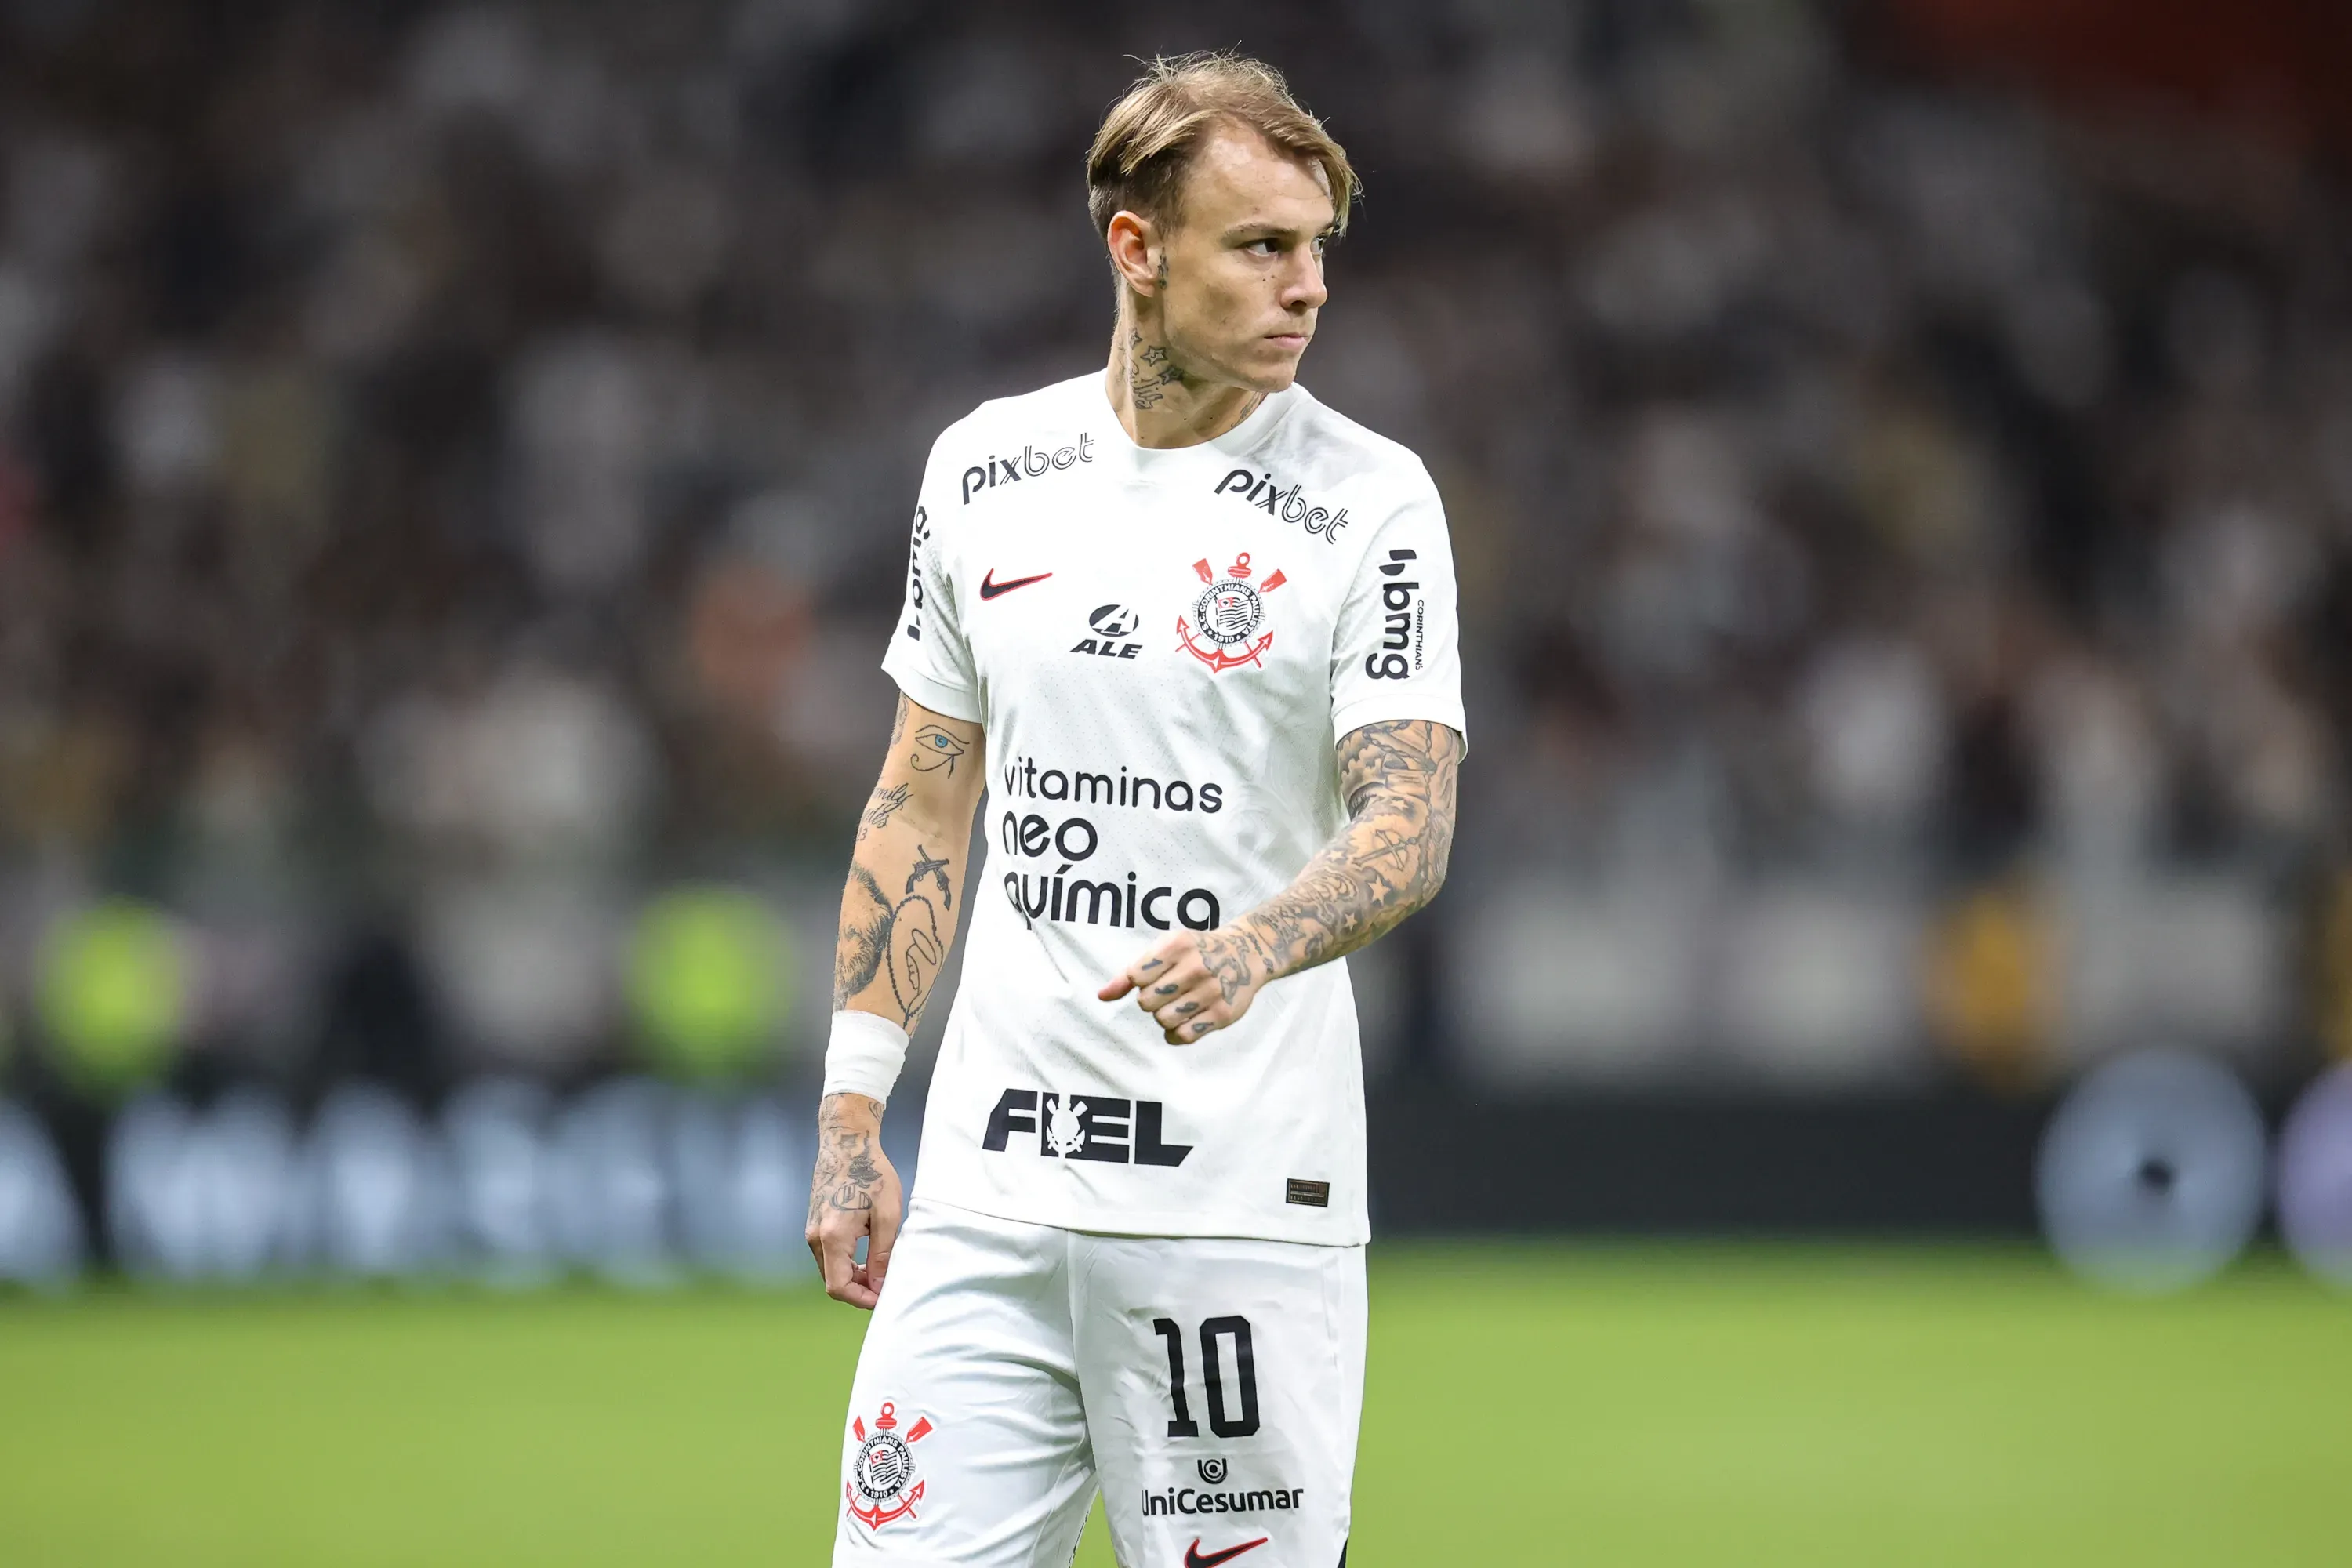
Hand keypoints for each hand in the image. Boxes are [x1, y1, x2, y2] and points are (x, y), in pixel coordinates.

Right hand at [805, 1094, 901, 1309]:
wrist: (846, 1142)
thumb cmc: (871, 1173)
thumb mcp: (888, 1214)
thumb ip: (883, 1254)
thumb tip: (879, 1287)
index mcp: (833, 1236)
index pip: (839, 1287)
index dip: (862, 1299)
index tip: (884, 1298)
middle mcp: (815, 1237)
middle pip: (833, 1282)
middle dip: (860, 1290)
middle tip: (888, 1283)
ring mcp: (812, 1230)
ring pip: (830, 1269)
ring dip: (854, 1276)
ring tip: (881, 1267)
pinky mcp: (814, 1224)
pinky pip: (828, 1255)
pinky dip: (846, 1262)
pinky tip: (867, 1253)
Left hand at [1098, 925, 1266, 1043]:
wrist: (1247, 952)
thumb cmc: (1197, 951)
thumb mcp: (1165, 949)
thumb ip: (1131, 973)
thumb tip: (1102, 996)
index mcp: (1177, 945)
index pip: (1136, 977)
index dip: (1140, 982)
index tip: (1155, 976)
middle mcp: (1195, 967)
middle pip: (1147, 1002)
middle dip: (1151, 1001)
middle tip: (1168, 991)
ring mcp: (1211, 991)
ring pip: (1163, 1021)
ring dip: (1164, 1016)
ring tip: (1178, 1004)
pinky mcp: (1222, 1014)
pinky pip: (1183, 1036)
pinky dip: (1176, 1033)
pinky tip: (1183, 1020)